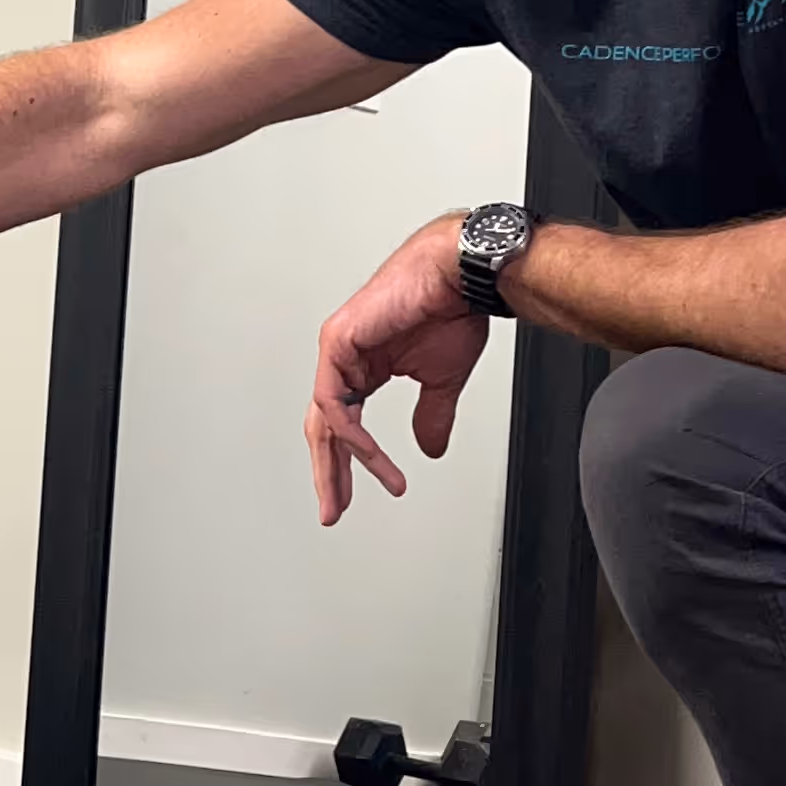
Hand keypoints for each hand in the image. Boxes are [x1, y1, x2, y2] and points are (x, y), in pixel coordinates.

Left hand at [305, 214, 491, 524]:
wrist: (461, 276)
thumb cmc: (452, 310)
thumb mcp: (441, 380)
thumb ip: (430, 415)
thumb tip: (429, 448)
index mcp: (365, 366)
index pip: (344, 424)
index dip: (349, 464)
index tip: (353, 497)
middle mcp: (346, 359)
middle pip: (325, 427)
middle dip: (329, 473)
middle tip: (333, 509)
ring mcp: (338, 350)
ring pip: (324, 418)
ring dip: (338, 462)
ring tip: (351, 492)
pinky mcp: (338, 341)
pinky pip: (334, 400)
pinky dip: (350, 432)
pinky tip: (366, 452)